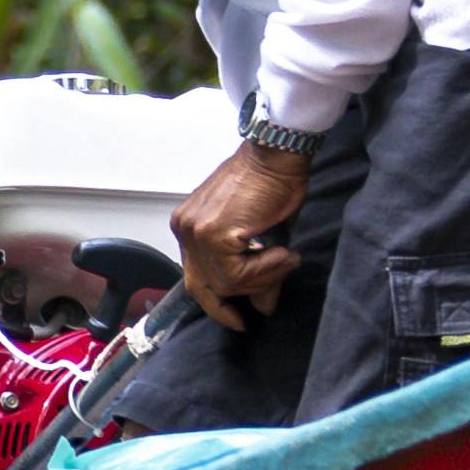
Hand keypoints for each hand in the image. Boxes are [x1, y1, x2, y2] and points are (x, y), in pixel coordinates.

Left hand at [168, 134, 312, 331]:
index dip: (220, 301)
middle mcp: (185, 229)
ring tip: (285, 260)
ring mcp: (195, 231)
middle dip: (235, 302)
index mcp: (188, 227)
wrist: (277, 154)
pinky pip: (237, 273)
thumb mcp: (261, 235)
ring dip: (262, 279)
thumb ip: (255, 270)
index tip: (243, 314)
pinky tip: (283, 253)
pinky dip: (265, 270)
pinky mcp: (213, 233)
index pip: (197, 277)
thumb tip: (264, 308)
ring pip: (225, 283)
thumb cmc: (271, 184)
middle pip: (203, 286)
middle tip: (264, 303)